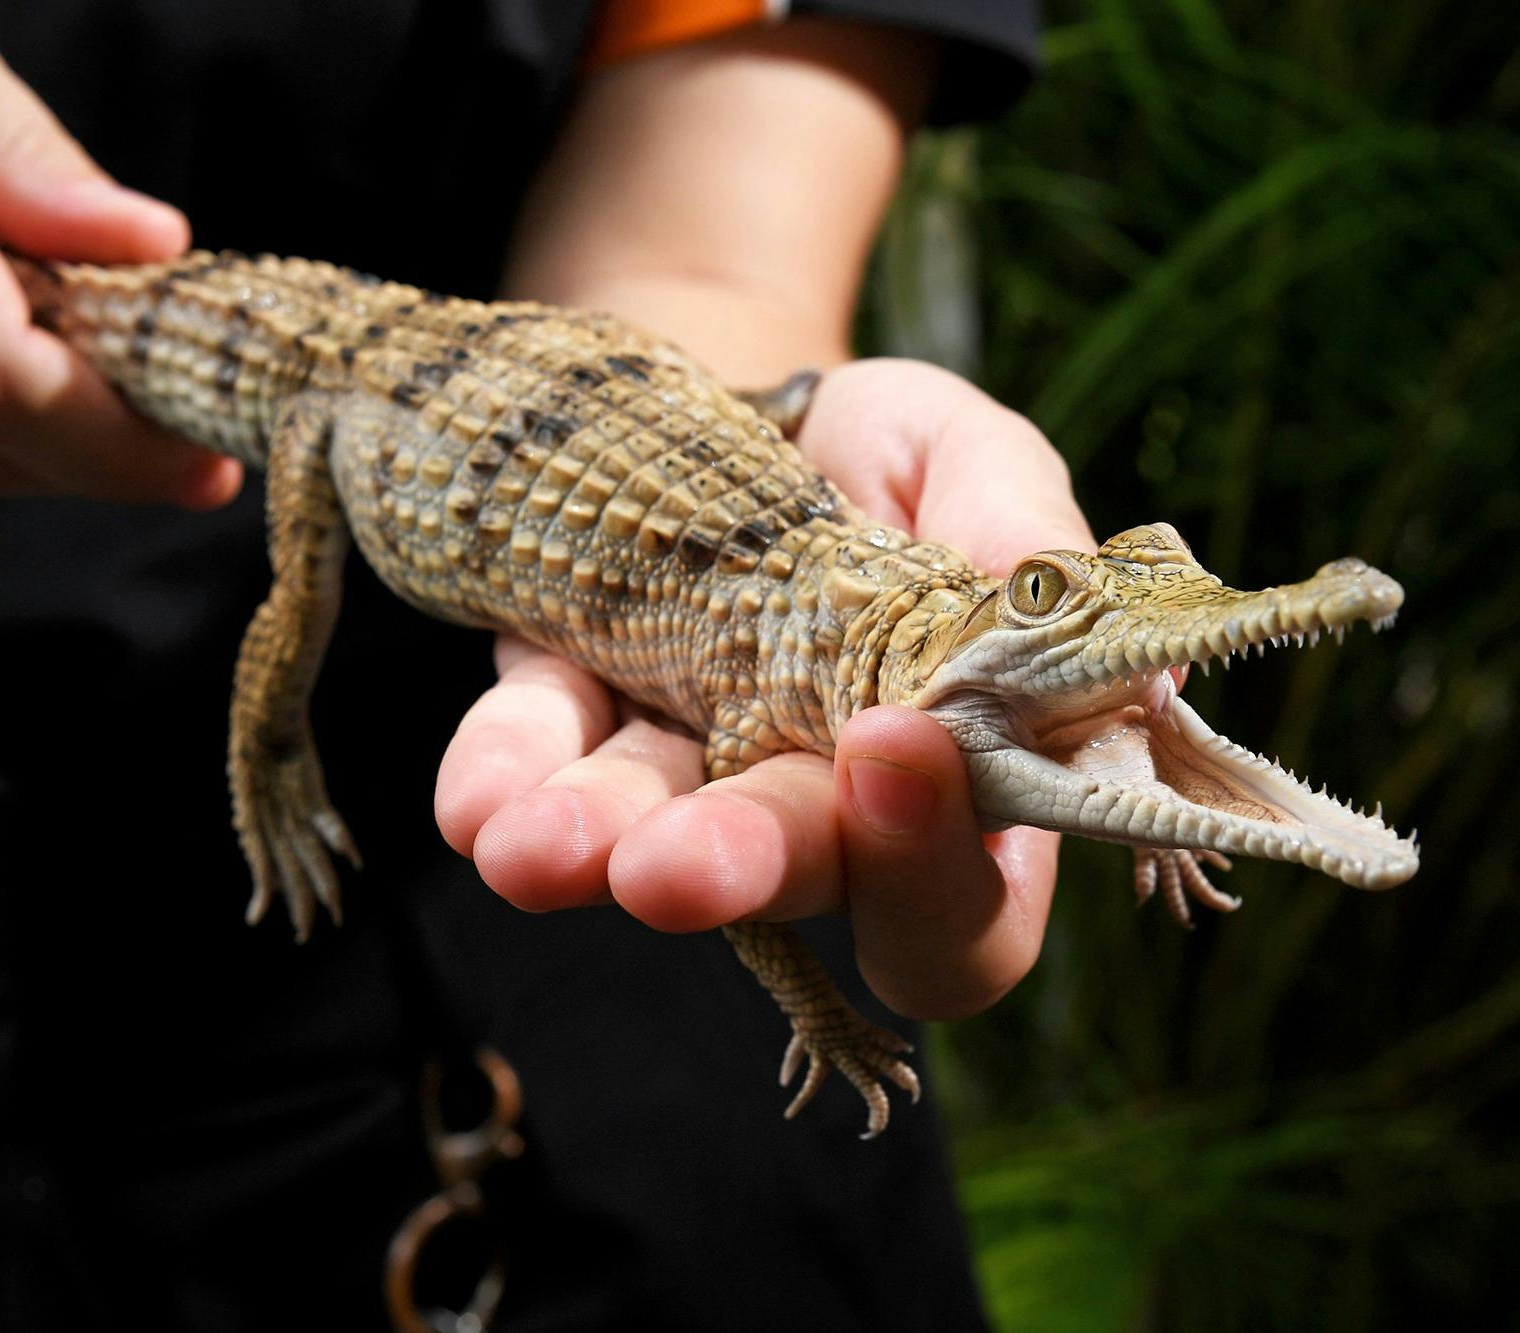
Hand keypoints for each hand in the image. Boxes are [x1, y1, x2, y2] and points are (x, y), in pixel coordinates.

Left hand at [436, 358, 1097, 1019]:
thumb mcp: (963, 453)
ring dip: (593, 847)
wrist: (735, 393)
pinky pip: (536, 754)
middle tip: (675, 869)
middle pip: (804, 881)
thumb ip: (1017, 519)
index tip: (895, 744)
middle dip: (741, 867)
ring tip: (528, 849)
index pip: (972, 897)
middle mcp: (821, 804)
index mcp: (958, 774)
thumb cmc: (882, 454)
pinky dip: (505, 772)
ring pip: (649, 841)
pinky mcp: (573, 716)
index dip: (938, 863)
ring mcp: (690, 771)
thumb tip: (1044, 587)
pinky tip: (476, 802)